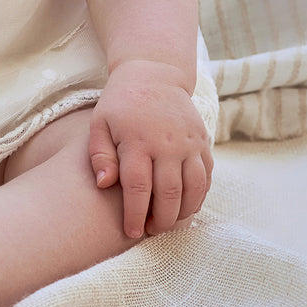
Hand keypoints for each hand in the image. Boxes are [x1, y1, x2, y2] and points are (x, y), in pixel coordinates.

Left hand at [88, 61, 212, 240]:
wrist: (155, 75)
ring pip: (193, 190)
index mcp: (137, 140)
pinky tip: (185, 207)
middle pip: (169, 194)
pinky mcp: (203, 141)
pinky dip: (198, 197)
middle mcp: (167, 143)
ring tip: (168, 223)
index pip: (137, 188)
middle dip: (160, 220)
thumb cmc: (121, 105)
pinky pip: (206, 177)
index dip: (134, 215)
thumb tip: (104, 185)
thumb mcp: (100, 124)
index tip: (130, 232)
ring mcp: (189, 143)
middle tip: (150, 231)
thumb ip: (99, 155)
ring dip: (182, 213)